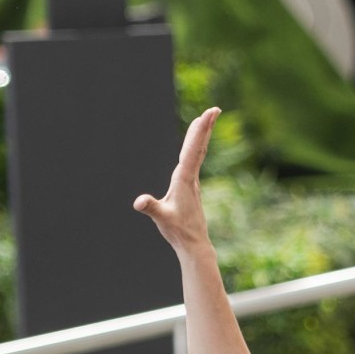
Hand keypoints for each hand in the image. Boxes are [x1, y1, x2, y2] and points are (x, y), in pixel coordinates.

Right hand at [134, 107, 220, 258]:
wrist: (194, 244)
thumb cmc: (178, 231)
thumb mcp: (162, 218)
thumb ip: (151, 208)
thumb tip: (139, 202)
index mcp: (184, 180)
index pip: (192, 150)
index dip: (199, 131)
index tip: (208, 115)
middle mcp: (191, 178)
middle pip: (198, 147)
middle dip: (204, 127)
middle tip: (214, 109)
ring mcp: (192, 182)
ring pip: (198, 153)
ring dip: (201, 135)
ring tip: (206, 119)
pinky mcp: (191, 188)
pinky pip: (195, 161)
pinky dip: (196, 148)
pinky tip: (197, 145)